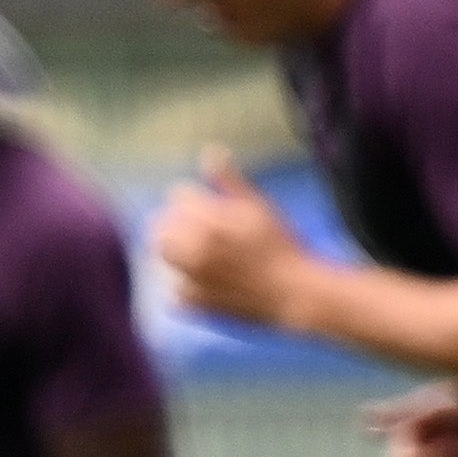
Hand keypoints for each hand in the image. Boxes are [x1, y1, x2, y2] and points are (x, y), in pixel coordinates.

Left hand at [152, 155, 311, 332]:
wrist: (296, 293)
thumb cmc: (281, 245)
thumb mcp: (258, 205)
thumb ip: (229, 180)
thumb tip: (209, 151)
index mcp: (207, 220)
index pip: (177, 197)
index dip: (193, 199)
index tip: (209, 207)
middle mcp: (194, 248)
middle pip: (161, 228)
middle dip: (176, 225)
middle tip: (199, 231)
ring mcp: (192, 278)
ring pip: (164, 259)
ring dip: (177, 254)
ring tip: (203, 256)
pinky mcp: (197, 305)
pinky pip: (176, 294)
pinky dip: (186, 289)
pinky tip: (207, 284)